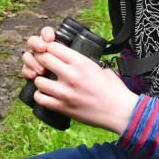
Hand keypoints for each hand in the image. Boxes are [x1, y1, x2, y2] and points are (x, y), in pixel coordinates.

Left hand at [21, 27, 137, 133]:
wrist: (120, 111)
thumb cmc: (113, 89)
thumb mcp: (99, 67)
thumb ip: (83, 62)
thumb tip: (72, 59)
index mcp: (80, 62)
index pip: (53, 46)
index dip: (47, 47)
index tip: (47, 51)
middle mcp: (71, 75)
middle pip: (42, 59)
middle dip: (40, 60)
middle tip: (43, 65)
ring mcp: (65, 92)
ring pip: (38, 80)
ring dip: (40, 80)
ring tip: (45, 81)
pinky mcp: (63, 107)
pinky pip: (40, 98)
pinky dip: (40, 96)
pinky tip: (46, 94)